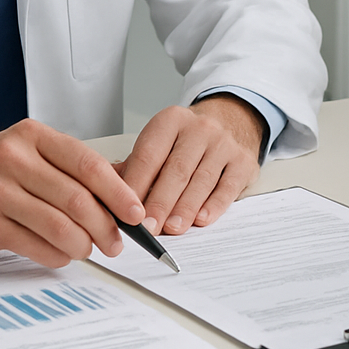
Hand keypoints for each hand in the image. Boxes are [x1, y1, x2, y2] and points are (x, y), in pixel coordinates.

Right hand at [0, 119, 144, 267]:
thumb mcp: (32, 153)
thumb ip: (73, 169)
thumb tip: (125, 193)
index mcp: (34, 137)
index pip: (88, 164)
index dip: (118, 192)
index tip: (136, 213)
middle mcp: (14, 159)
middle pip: (76, 198)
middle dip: (105, 226)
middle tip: (117, 242)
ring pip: (57, 225)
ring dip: (82, 244)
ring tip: (89, 250)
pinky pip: (34, 245)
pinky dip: (56, 255)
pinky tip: (62, 255)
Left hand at [116, 95, 263, 235]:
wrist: (232, 120)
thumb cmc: (187, 140)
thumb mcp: (160, 141)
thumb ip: (135, 167)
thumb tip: (105, 197)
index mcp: (171, 121)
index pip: (149, 155)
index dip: (136, 185)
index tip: (126, 211)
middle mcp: (199, 128)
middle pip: (176, 170)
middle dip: (160, 202)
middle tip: (147, 227)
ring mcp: (224, 144)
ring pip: (201, 180)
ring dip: (185, 208)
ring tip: (172, 229)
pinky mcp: (243, 161)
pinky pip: (227, 187)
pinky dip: (214, 206)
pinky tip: (201, 220)